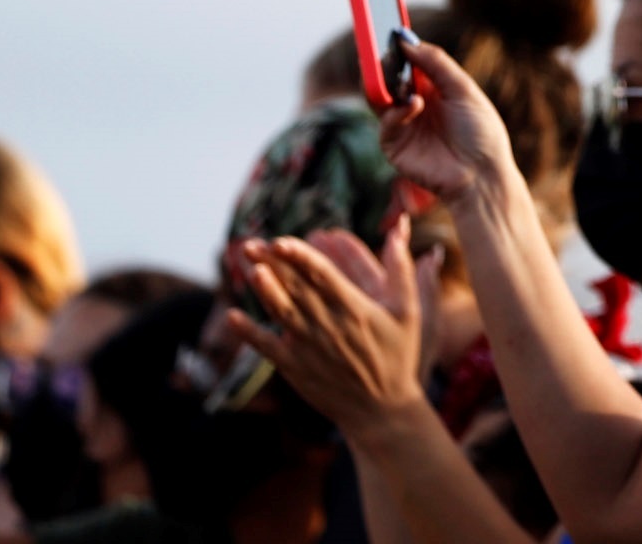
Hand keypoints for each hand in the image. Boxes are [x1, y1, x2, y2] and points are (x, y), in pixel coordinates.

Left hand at [225, 223, 428, 438]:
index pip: (321, 274)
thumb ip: (401, 270)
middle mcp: (328, 325)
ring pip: (280, 312)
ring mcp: (309, 347)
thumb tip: (399, 229)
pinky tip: (231, 316)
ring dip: (262, 290)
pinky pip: (267, 347)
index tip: (281, 241)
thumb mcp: (410, 312)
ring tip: (247, 267)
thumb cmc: (397, 357)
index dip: (299, 256)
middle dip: (272, 264)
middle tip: (250, 244)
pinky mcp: (295, 367)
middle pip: (295, 287)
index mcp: (354, 308)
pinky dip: (249, 332)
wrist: (381, 411)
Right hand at [379, 34, 516, 200]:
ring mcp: (403, 126)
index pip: (408, 63)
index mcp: (432, 88)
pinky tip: (414, 106)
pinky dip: (396, 112)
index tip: (390, 29)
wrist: (481, 175)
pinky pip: (385, 123)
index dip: (399, 48)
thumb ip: (436, 64)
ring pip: (378, 98)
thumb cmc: (481, 133)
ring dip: (386, 85)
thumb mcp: (463, 89)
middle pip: (387, 79)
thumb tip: (407, 40)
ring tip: (399, 78)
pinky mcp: (395, 147)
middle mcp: (414, 104)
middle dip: (383, 63)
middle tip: (383, 48)